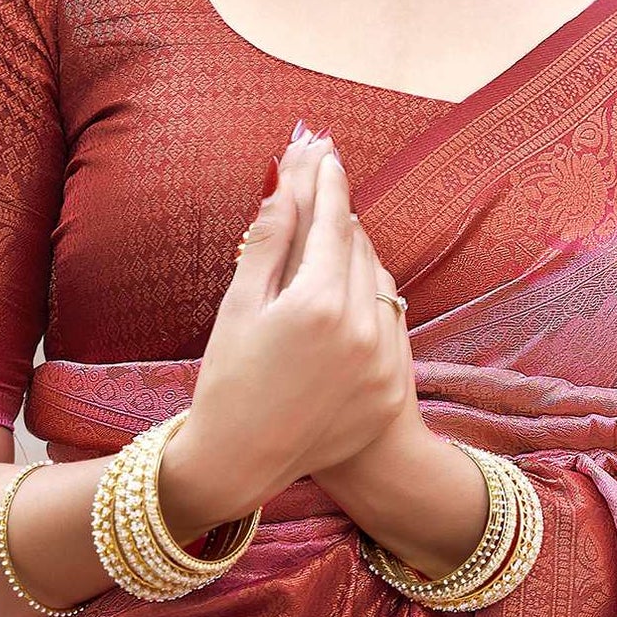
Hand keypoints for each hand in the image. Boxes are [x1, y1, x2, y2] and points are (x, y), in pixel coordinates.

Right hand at [164, 126, 413, 527]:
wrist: (241, 464)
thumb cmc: (226, 381)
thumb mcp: (239, 305)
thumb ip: (269, 238)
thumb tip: (285, 177)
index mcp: (317, 304)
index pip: (330, 222)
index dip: (324, 182)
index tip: (322, 151)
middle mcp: (360, 328)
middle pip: (356, 244)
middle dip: (337, 211)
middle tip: (322, 179)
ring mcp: (382, 360)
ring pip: (377, 278)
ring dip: (355, 252)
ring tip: (330, 234)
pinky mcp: (391, 385)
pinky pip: (389, 319)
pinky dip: (369, 296)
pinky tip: (346, 290)